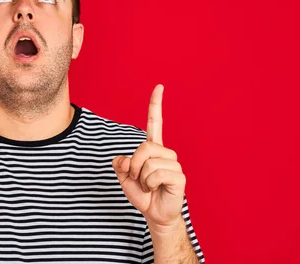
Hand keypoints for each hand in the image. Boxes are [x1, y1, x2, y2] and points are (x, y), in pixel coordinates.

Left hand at [112, 85, 185, 230]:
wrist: (154, 213)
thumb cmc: (142, 193)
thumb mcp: (123, 176)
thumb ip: (119, 164)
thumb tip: (124, 159)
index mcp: (153, 148)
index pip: (155, 122)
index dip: (156, 104)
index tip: (159, 87)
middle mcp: (165, 153)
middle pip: (143, 147)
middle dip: (133, 165)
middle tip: (137, 178)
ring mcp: (174, 164)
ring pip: (148, 163)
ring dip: (141, 178)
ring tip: (148, 186)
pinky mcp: (179, 176)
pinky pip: (156, 174)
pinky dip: (149, 184)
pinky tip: (156, 189)